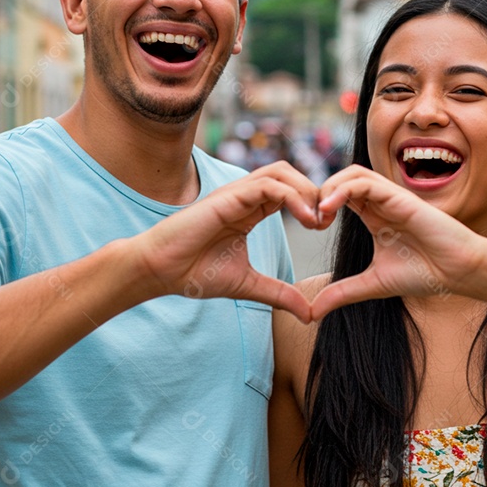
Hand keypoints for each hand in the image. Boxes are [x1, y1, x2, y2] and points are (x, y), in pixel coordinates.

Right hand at [134, 161, 329, 321]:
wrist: (160, 271)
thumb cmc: (194, 273)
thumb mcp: (248, 285)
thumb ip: (279, 294)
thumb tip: (309, 314)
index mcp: (250, 210)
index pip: (290, 191)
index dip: (312, 204)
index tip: (325, 228)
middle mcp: (244, 196)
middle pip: (290, 174)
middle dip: (315, 192)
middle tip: (327, 221)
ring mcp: (235, 193)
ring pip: (281, 172)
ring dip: (306, 191)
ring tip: (317, 220)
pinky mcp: (227, 197)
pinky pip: (268, 185)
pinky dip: (292, 197)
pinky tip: (305, 220)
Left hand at [309, 165, 486, 318]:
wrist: (457, 272)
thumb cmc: (424, 273)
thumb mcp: (372, 284)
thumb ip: (342, 293)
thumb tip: (311, 313)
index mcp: (373, 215)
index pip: (338, 194)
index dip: (318, 205)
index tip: (309, 227)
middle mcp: (380, 202)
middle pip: (341, 178)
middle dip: (319, 193)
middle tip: (310, 220)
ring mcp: (390, 197)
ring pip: (351, 173)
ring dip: (328, 188)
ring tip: (319, 214)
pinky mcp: (400, 197)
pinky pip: (365, 182)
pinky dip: (342, 190)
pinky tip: (329, 210)